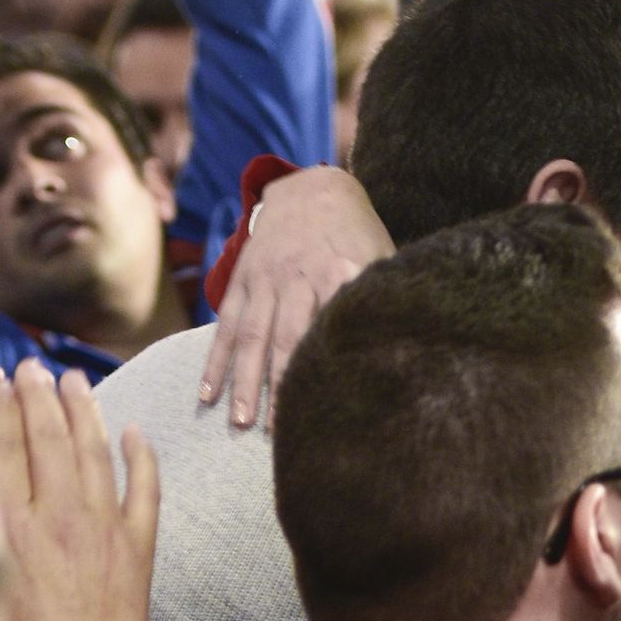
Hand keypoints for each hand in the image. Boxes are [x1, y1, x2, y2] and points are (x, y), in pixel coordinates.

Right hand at [0, 361, 159, 620]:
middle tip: (35, 368)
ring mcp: (101, 530)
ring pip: (92, 452)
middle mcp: (54, 516)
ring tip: (74, 382)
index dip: (3, 405)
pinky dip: (141, 457)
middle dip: (38, 394)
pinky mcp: (137, 551)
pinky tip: (136, 433)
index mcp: (4, 523)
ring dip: (84, 411)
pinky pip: (143, 490)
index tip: (3, 381)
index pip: (2, 442)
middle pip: (45, 436)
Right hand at [199, 167, 392, 429]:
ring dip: (245, 381)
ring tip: (240, 422)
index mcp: (340, 272)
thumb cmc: (359, 236)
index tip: (330, 409)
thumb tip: (412, 348)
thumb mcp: (382, 256)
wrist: (313, 188)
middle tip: (277, 432)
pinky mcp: (244, 279)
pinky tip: (207, 393)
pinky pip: (227, 324)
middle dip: (281, 386)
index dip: (329, 369)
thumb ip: (387, 298)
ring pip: (253, 335)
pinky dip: (215, 360)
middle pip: (288, 338)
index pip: (334, 328)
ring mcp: (267, 279)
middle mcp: (300, 276)